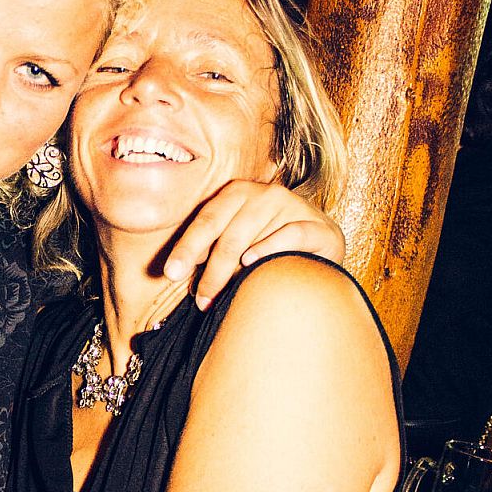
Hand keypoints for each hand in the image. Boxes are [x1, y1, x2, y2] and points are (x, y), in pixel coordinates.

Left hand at [164, 181, 343, 307]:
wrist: (321, 247)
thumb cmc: (268, 248)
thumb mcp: (236, 243)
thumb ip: (210, 251)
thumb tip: (177, 271)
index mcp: (237, 193)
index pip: (206, 220)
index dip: (187, 247)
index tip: (171, 273)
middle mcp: (263, 193)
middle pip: (226, 231)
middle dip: (208, 268)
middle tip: (199, 298)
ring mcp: (292, 206)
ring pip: (251, 236)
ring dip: (231, 269)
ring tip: (219, 295)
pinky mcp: (317, 225)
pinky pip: (289, 235)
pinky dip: (269, 248)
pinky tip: (252, 262)